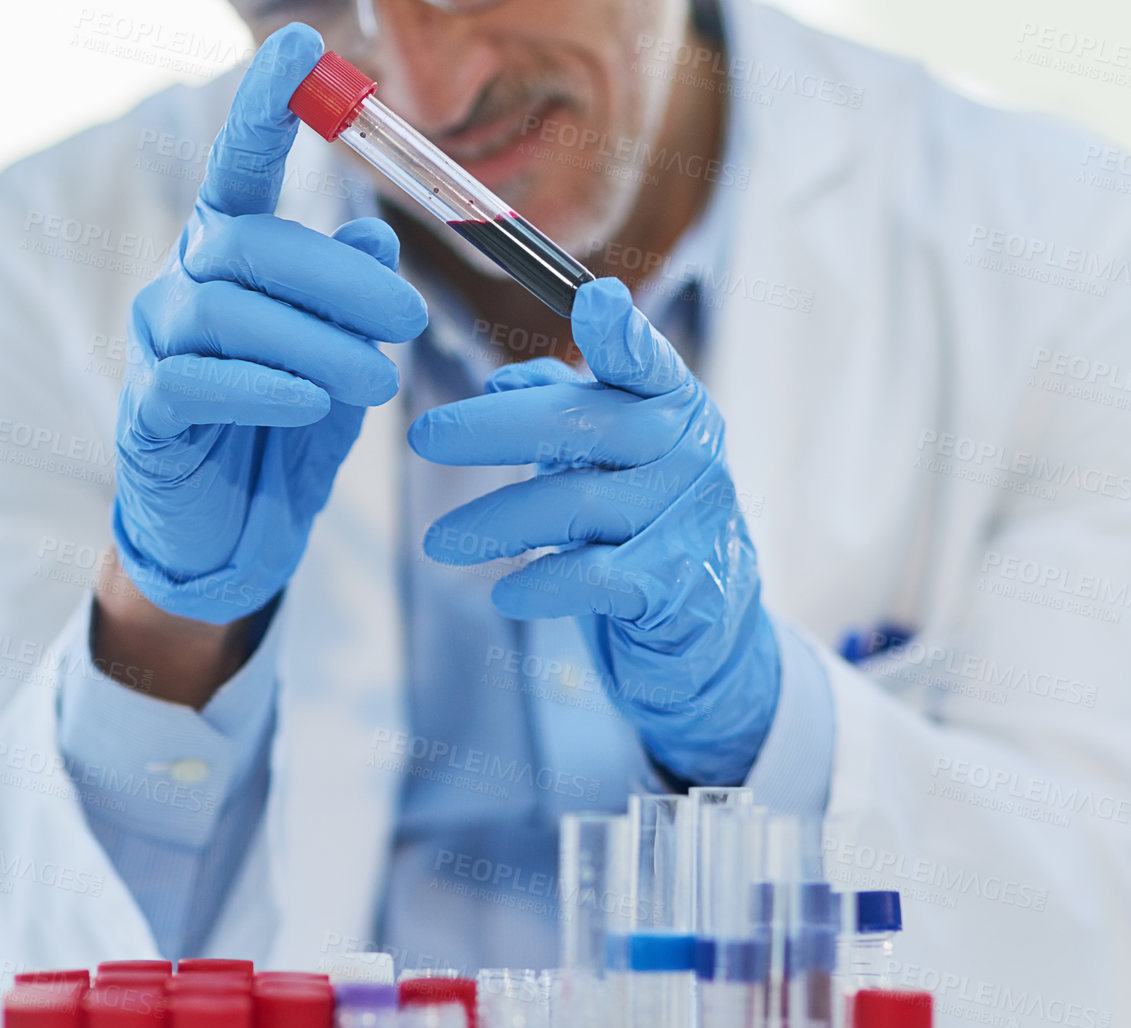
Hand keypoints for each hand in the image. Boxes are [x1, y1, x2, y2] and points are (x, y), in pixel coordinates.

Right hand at [113, 23, 427, 624]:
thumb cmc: (289, 433)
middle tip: (411, 324)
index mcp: (235, 257)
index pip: (243, 167)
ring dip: (316, 341)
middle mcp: (186, 283)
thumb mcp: (341, 359)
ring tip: (377, 383)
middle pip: (249, 242)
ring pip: (229, 309)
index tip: (300, 45)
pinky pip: (196, 380)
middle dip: (338, 278)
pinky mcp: (149, 413)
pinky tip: (312, 402)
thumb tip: (372, 242)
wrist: (233, 535)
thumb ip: (352, 303)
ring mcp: (159, 347)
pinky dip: (265, 387)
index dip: (268, 107)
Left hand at [408, 278, 778, 783]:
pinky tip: (504, 592)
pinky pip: (591, 575)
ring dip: (495, 523)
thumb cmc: (646, 520)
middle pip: (582, 425)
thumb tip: (500, 380)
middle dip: (492, 428)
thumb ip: (564, 408)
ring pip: (572, 505)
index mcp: (672, 404)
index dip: (620, 333)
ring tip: (438, 542)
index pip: (645, 361)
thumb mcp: (611, 456)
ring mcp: (684, 518)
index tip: (595, 302)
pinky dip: (540, 582)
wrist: (709, 622)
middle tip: (421, 436)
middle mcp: (687, 452)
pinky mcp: (672, 585)